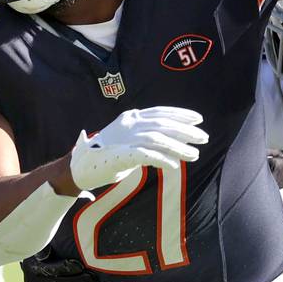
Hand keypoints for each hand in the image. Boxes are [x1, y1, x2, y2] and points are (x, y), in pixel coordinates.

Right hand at [70, 107, 208, 190]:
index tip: (198, 119)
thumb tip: (171, 142)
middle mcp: (127, 125)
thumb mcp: (127, 141)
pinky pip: (145, 155)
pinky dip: (161, 159)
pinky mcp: (118, 156)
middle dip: (185, 130)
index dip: (180, 114)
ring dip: (178, 147)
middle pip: (162, 124)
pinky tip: (174, 166)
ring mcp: (122, 139)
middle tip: (204, 137)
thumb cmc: (105, 156)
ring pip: (156, 139)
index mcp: (129, 118)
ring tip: (194, 155)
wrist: (78, 169)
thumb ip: (146, 139)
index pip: (159, 112)